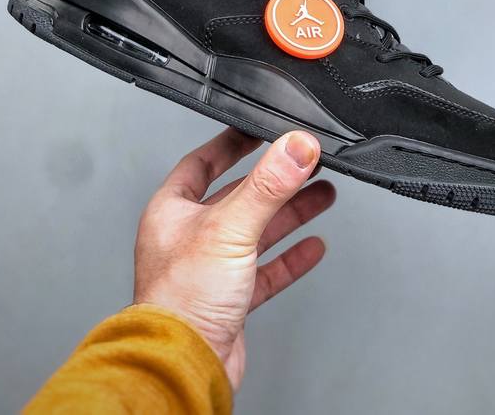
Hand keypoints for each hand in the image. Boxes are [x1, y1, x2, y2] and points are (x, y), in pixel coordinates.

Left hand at [133, 127, 334, 390]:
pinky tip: (311, 247)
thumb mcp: (229, 228)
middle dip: (275, 179)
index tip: (257, 129)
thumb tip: (295, 147)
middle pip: (239, 195)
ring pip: (257, 230)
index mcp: (173, 211)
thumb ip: (267, 186)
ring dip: (290, 213)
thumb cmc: (180, 301)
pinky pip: (266, 270)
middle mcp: (190, 236)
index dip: (232, 144)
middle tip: (304, 162)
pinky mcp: (230, 298)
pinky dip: (290, 257)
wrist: (183, 366)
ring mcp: (211, 267)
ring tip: (321, 194)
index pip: (203, 162)